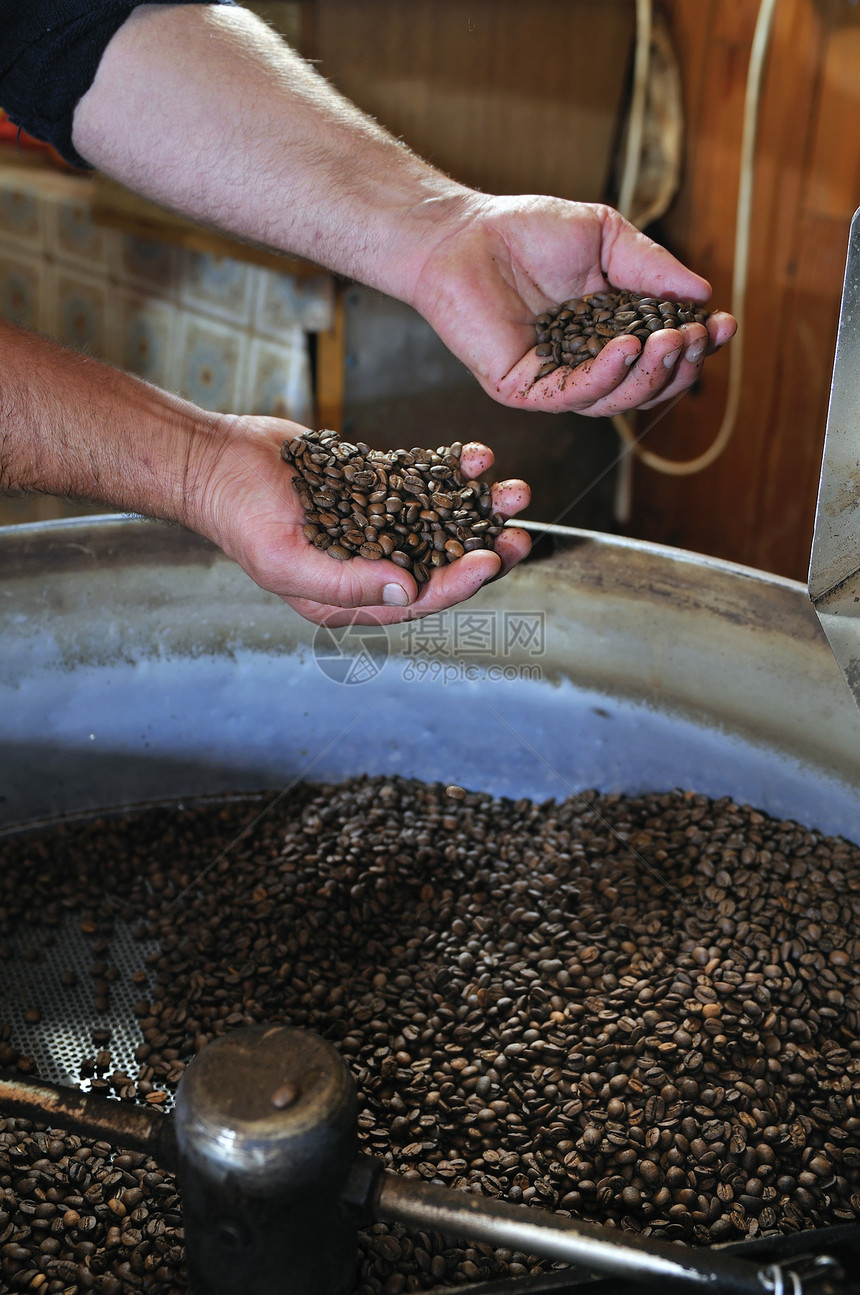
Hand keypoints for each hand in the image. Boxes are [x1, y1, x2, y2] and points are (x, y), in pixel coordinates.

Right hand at [196, 416, 530, 626]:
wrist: (215, 462)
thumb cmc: (239, 519)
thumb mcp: (285, 562)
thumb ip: (345, 584)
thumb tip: (407, 589)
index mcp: (352, 598)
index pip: (417, 599)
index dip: (457, 583)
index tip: (488, 562)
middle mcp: (370, 563)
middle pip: (441, 561)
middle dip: (483, 548)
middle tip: (519, 534)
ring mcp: (375, 521)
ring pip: (441, 518)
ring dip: (478, 506)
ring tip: (514, 491)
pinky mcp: (374, 484)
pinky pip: (422, 480)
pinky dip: (450, 469)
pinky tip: (478, 456)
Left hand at [410, 193, 736, 417]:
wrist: (464, 234)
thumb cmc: (528, 232)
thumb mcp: (605, 238)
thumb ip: (650, 266)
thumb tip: (703, 294)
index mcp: (611, 331)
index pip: (662, 353)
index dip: (698, 345)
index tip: (724, 324)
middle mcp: (586, 362)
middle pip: (646, 386)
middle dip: (679, 366)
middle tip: (696, 337)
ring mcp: (556, 379)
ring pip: (615, 400)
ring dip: (649, 374)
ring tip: (670, 341)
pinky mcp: (524, 388)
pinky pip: (572, 395)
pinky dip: (606, 376)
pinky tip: (627, 347)